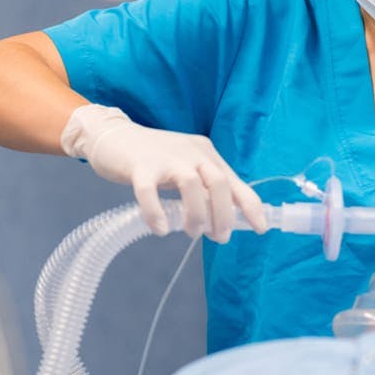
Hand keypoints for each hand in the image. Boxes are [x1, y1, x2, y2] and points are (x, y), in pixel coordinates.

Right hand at [60, 104, 265, 239]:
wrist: (113, 137)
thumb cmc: (154, 158)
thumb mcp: (187, 166)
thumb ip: (204, 187)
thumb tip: (224, 218)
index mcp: (205, 153)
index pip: (235, 180)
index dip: (250, 205)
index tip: (261, 227)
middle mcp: (190, 152)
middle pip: (218, 182)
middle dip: (223, 214)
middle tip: (219, 237)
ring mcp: (165, 158)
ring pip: (191, 186)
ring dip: (196, 215)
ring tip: (192, 232)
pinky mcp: (139, 166)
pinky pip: (149, 192)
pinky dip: (157, 214)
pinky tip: (161, 229)